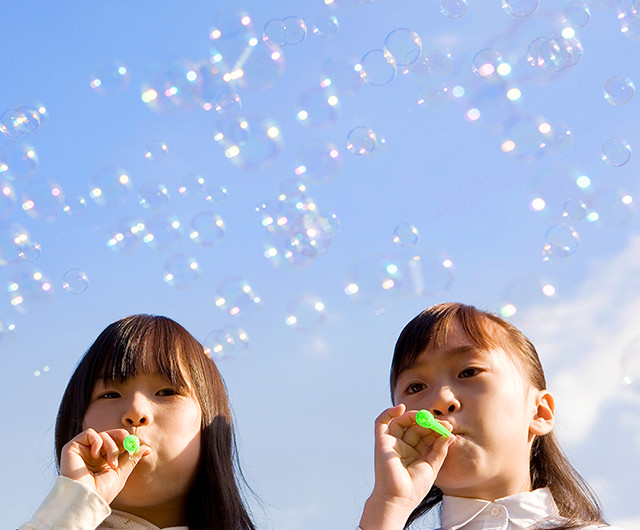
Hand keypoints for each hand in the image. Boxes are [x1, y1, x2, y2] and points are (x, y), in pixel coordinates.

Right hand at [60, 428, 150, 504]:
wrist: (84, 499)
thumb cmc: (101, 492)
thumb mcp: (121, 474)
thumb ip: (131, 458)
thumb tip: (146, 448)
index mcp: (103, 461)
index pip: (117, 443)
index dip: (129, 441)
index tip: (142, 444)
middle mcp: (93, 455)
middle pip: (111, 435)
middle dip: (123, 437)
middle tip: (129, 443)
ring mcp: (83, 451)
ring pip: (103, 434)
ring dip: (112, 446)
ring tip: (112, 463)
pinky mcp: (72, 447)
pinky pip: (90, 433)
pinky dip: (98, 441)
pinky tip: (97, 456)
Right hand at [359, 404, 455, 529]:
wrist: (399, 498)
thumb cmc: (414, 487)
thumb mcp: (432, 467)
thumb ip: (440, 450)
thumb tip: (450, 434)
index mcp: (414, 452)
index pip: (425, 434)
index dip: (436, 428)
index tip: (449, 427)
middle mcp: (402, 445)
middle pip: (414, 426)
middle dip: (428, 422)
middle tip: (442, 422)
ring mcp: (391, 442)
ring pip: (401, 421)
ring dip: (414, 416)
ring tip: (427, 418)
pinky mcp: (381, 441)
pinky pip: (381, 422)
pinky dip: (388, 412)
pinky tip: (401, 408)